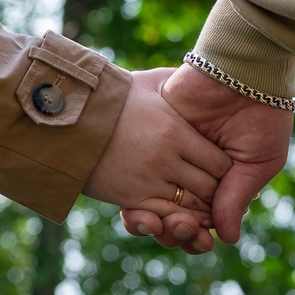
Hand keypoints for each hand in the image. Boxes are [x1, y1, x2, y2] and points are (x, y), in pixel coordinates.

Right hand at [85, 67, 229, 255]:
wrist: (69, 119)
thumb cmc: (112, 97)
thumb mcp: (149, 82)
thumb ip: (178, 81)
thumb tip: (202, 73)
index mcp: (175, 131)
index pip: (220, 164)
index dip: (224, 170)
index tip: (223, 170)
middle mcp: (166, 160)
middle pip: (209, 189)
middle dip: (216, 194)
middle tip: (217, 193)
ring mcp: (148, 182)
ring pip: (189, 210)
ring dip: (198, 213)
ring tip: (202, 210)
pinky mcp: (130, 198)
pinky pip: (162, 219)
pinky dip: (174, 221)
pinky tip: (179, 217)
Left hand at [123, 64, 291, 247]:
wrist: (241, 70)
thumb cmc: (262, 115)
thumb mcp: (259, 161)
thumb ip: (237, 198)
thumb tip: (226, 239)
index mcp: (218, 183)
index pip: (201, 221)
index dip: (198, 238)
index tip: (202, 241)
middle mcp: (189, 174)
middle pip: (173, 219)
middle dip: (176, 234)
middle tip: (185, 230)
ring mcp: (167, 159)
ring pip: (151, 205)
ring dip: (156, 225)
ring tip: (169, 225)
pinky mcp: (149, 142)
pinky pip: (133, 180)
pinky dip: (135, 203)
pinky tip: (144, 213)